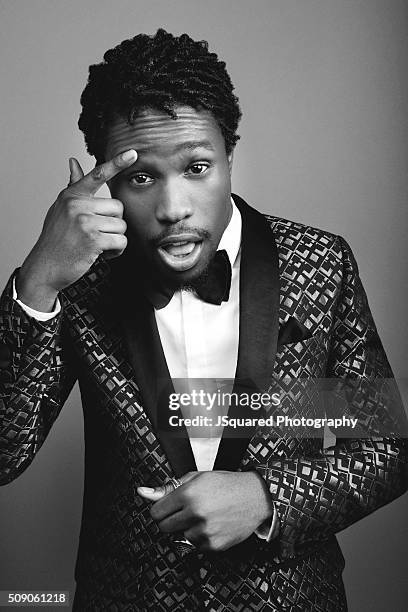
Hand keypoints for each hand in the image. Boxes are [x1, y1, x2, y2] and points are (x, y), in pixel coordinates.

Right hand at [16, 150, 136, 310]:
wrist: (45, 266)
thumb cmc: (56, 238)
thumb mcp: (61, 209)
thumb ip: (73, 187)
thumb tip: (73, 162)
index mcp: (72, 195)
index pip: (97, 175)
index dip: (117, 163)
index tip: (133, 153)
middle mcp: (77, 204)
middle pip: (118, 207)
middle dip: (114, 224)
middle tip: (98, 234)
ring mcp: (84, 221)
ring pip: (121, 226)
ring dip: (114, 239)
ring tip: (97, 245)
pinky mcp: (92, 239)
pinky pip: (120, 241)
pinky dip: (116, 251)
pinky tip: (102, 254)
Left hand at [137, 471, 273, 551]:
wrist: (255, 497)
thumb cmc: (226, 484)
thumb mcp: (196, 478)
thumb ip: (167, 487)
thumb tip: (142, 492)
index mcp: (188, 494)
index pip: (156, 512)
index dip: (161, 509)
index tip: (168, 507)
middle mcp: (195, 513)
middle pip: (164, 527)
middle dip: (171, 519)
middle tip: (186, 511)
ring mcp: (205, 531)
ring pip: (180, 536)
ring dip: (188, 528)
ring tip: (204, 515)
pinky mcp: (214, 545)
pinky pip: (196, 545)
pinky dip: (201, 537)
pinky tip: (213, 524)